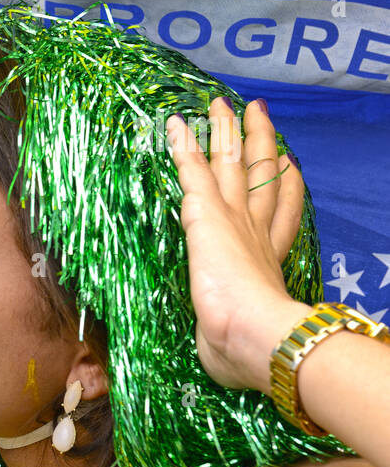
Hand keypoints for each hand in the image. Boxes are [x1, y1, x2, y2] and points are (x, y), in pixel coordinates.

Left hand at [167, 97, 311, 392]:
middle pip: (262, 177)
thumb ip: (232, 341)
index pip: (281, 218)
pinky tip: (175, 122)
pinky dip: (183, 145)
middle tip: (260, 115)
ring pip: (230, 163)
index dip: (287, 191)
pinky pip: (191, 170)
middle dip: (261, 145)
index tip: (291, 168)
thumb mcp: (237, 342)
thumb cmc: (249, 349)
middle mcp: (255, 232)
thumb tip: (227, 361)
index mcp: (268, 262)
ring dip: (226, 132)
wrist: (257, 338)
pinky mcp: (206, 214)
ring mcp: (233, 219)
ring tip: (225, 105)